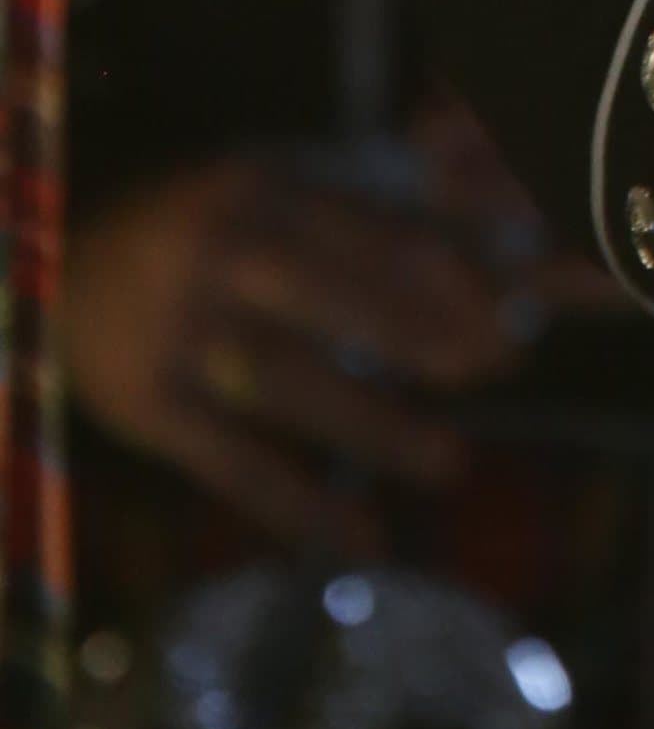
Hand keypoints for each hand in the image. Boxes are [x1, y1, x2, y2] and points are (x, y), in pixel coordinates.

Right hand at [68, 151, 533, 547]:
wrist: (63, 271)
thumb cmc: (205, 229)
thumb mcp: (275, 197)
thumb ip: (367, 216)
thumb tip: (484, 248)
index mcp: (261, 189)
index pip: (367, 226)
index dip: (446, 267)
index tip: (514, 302)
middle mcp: (217, 254)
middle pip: (329, 295)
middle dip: (418, 333)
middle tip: (497, 363)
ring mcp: (178, 333)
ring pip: (286, 382)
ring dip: (373, 423)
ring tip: (451, 463)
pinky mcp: (149, 407)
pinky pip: (232, 462)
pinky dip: (299, 504)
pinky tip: (362, 539)